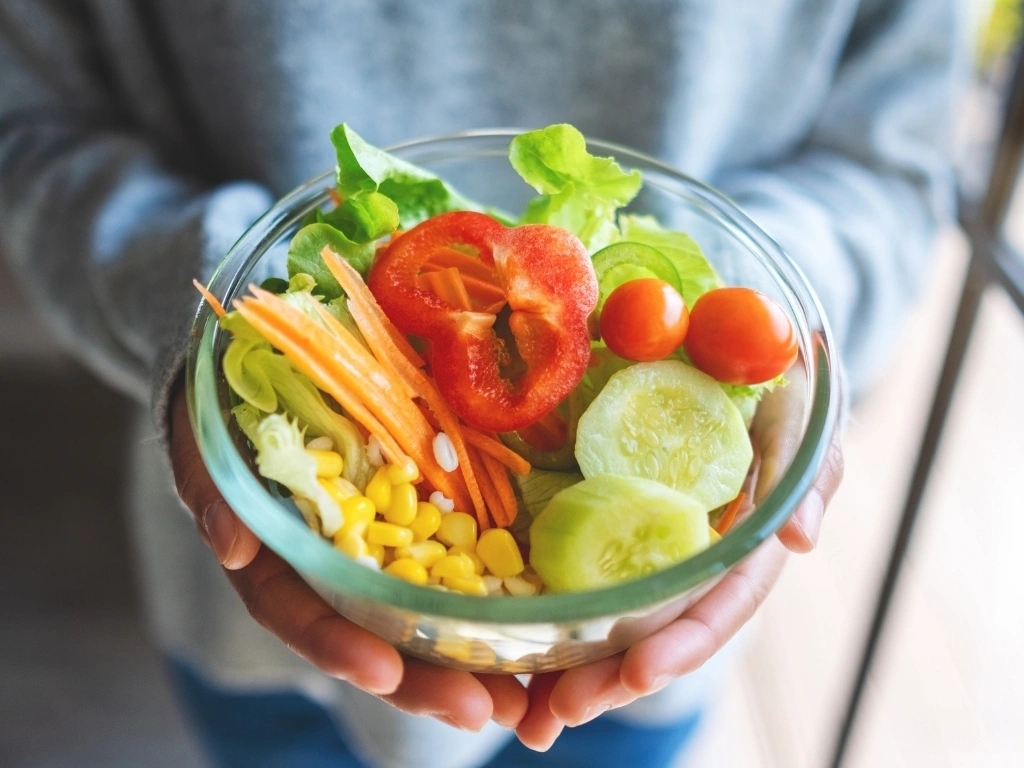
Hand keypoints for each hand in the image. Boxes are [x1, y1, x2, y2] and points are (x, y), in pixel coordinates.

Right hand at [169, 380, 527, 730]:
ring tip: (522, 698)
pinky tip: (535, 623)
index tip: (383, 671)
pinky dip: (494, 597)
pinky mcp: (422, 517)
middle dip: (426, 680)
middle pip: (377, 636)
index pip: (303, 614)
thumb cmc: (227, 415)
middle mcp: (334, 570)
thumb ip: (211, 490)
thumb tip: (232, 548)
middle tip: (480, 711)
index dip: (339, 647)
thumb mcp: (207, 441)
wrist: (269, 372)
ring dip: (471, 661)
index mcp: (279, 561)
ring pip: (424, 615)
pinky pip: (458, 561)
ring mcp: (382, 548)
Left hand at [516, 368, 843, 749]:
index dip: (682, 643)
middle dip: (609, 678)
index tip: (638, 676)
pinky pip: (566, 561)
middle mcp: (688, 552)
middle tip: (555, 716)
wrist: (730, 344)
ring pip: (606, 613)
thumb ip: (811, 472)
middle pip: (652, 628)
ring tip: (523, 712)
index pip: (716, 602)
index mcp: (738, 542)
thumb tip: (803, 539)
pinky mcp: (599, 513)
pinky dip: (539, 606)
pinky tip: (504, 650)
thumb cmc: (775, 383)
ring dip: (567, 666)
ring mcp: (641, 537)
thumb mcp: (806, 417)